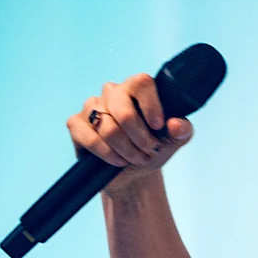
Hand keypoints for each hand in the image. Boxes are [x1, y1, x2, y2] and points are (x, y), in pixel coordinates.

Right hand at [66, 72, 193, 192]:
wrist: (132, 174)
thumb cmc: (152, 150)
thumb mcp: (173, 142)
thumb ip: (182, 131)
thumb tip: (176, 124)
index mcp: (137, 88)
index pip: (142, 82)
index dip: (151, 105)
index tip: (158, 126)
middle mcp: (113, 92)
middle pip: (123, 110)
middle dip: (140, 138)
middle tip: (150, 151)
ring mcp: (91, 106)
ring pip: (108, 128)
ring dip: (127, 150)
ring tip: (137, 158)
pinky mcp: (76, 123)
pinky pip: (90, 138)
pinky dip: (107, 154)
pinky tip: (118, 161)